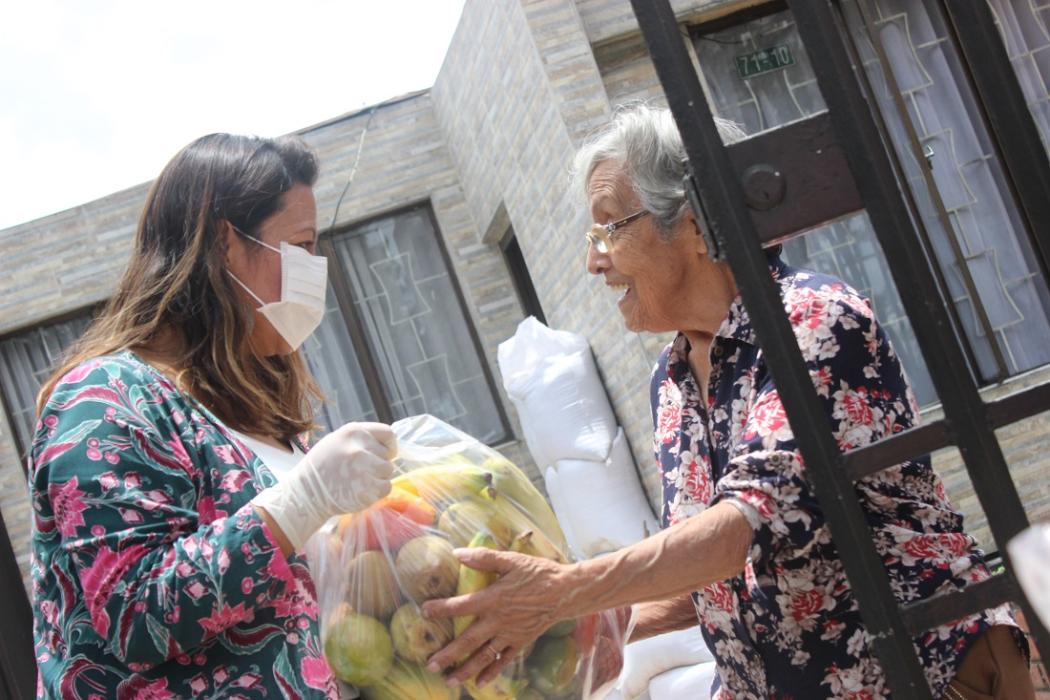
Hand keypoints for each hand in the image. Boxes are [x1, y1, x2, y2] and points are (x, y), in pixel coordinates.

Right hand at [252, 422, 395, 551]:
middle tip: (361, 472)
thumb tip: (385, 444)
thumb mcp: (337, 441)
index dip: (388, 446)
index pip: (388, 434)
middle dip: (378, 464)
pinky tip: (361, 491)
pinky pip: (386, 487)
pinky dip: (377, 492)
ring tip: (359, 481)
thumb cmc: (321, 467)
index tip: (383, 454)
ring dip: (378, 478)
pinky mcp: (367, 489)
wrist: (305, 494)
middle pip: (388, 456)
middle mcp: (359, 448)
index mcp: (353, 432)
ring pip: (388, 471)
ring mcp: (364, 469)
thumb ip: (361, 440)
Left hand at [422, 547, 573, 687]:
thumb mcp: (511, 560)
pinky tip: (480, 682)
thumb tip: (457, 553)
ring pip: (483, 655)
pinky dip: (491, 672)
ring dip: (465, 669)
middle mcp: (498, 620)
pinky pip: (504, 660)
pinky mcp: (521, 642)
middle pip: (468, 640)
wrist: (565, 592)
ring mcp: (510, 634)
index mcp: (493, 598)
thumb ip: (484, 558)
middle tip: (430, 664)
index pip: (461, 606)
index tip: (424, 611)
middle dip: (448, 653)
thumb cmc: (538, 573)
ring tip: (449, 680)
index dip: (441, 609)